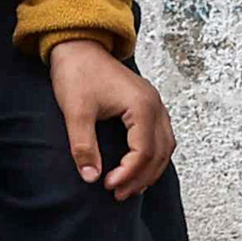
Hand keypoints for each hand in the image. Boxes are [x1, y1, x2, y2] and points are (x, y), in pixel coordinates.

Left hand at [45, 37, 174, 201]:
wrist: (79, 46)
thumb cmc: (77, 74)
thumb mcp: (76, 111)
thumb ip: (84, 145)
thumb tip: (91, 177)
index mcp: (141, 106)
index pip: (143, 152)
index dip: (128, 174)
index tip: (108, 186)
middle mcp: (155, 106)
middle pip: (159, 153)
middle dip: (140, 177)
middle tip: (118, 194)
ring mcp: (155, 104)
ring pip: (165, 146)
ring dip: (150, 170)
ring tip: (130, 187)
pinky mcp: (149, 104)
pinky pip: (162, 137)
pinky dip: (153, 156)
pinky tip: (138, 167)